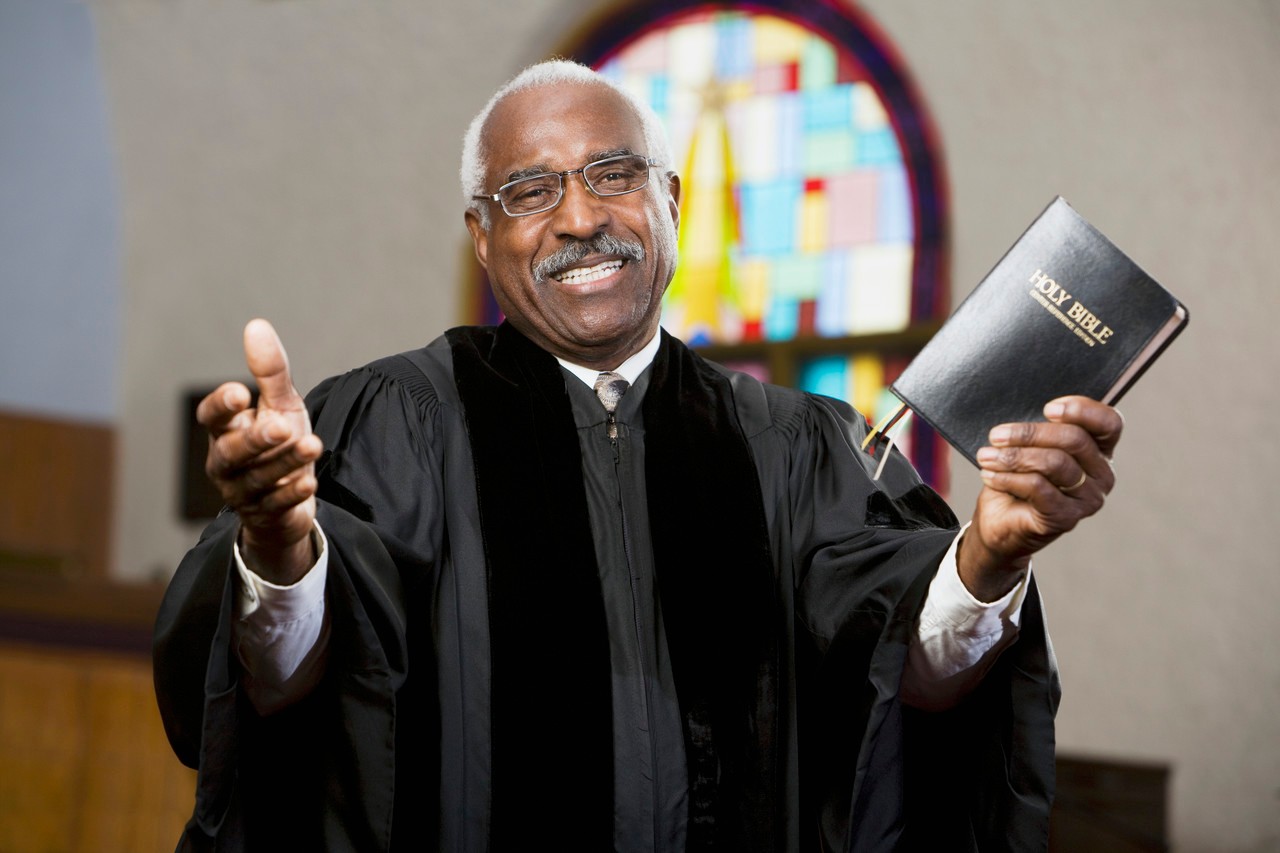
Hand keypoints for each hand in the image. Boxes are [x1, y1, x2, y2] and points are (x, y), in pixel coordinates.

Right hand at [196, 319, 322, 583]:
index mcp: (225, 431)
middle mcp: (226, 462)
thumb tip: (256, 325)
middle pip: (231, 452)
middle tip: (282, 426)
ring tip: (313, 445)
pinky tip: (310, 483)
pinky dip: (291, 494)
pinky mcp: (265, 514)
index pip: (212, 417)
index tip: (240, 391)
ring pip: (257, 478)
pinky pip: (275, 506)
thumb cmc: (279, 443)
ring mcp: (243, 491)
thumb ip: (269, 372)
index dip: (221, 406)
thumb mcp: (280, 405)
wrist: (288, 496)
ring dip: (284, 463)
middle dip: (255, 440)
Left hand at [958, 396, 1122, 600]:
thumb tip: (1029, 408)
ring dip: (1014, 456)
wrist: (1000, 521)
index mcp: (1099, 451)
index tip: (1048, 409)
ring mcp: (1088, 499)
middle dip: (1029, 434)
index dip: (1082, 410)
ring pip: (1055, 463)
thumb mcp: (1029, 447)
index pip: (1109, 423)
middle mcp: (1102, 475)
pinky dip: (1009, 478)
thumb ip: (1039, 428)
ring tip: (987, 456)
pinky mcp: (1066, 518)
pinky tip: (989, 475)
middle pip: (1074, 440)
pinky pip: (1038, 487)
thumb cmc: (1016, 477)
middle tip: (997, 435)